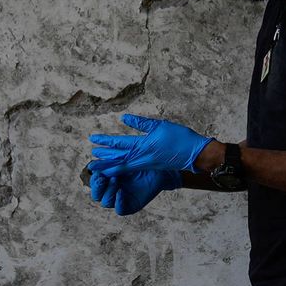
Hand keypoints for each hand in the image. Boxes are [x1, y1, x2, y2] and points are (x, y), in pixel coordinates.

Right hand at [87, 156, 161, 216]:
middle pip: (96, 195)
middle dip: (97, 186)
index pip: (93, 183)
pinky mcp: (131, 206)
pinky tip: (121, 192)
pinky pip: (120, 210)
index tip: (96, 169)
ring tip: (115, 179)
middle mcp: (112, 190)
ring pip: (105, 202)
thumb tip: (93, 156)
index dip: (93, 177)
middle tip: (101, 177)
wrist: (161, 167)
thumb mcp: (125, 158)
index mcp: (108, 179)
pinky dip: (118, 202)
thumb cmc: (143, 159)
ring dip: (108, 191)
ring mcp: (121, 199)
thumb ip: (110, 160)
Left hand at [88, 115, 212, 214]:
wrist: (195, 154)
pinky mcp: (152, 166)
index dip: (105, 142)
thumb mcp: (160, 125)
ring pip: (124, 164)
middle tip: (90, 158)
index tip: (92, 139)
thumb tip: (124, 118)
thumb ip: (141, 123)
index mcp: (143, 145)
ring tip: (98, 165)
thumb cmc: (180, 137)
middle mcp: (142, 157)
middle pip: (118, 157)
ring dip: (110, 164)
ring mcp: (147, 163)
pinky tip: (117, 166)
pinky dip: (121, 167)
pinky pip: (132, 168)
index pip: (119, 143)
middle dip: (103, 157)